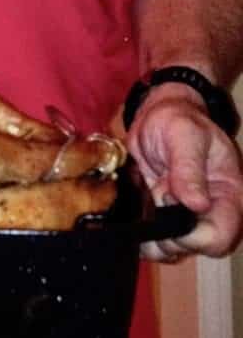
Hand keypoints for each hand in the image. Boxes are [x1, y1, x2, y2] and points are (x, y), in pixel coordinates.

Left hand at [126, 84, 242, 260]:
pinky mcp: (166, 218)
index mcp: (229, 196)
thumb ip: (189, 167)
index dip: (193, 234)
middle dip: (169, 234)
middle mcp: (211, 213)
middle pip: (195, 249)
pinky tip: (138, 210)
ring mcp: (187, 218)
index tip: (170, 206)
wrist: (157, 118)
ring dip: (152, 235)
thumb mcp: (184, 134)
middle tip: (155, 198)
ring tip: (147, 199)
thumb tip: (196, 204)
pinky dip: (142, 232)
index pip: (220, 237)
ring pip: (172, 250)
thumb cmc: (178, 120)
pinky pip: (155, 241)